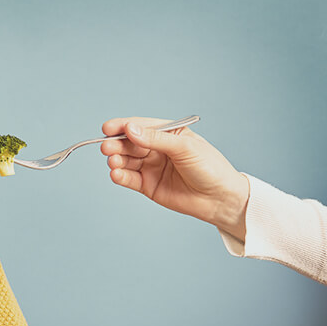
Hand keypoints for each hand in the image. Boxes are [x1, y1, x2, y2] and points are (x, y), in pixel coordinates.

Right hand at [100, 117, 249, 240]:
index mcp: (167, 134)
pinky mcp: (148, 186)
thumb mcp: (184, 147)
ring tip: (113, 162)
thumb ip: (155, 139)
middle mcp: (156, 149)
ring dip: (116, 160)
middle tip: (107, 147)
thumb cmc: (209, 168)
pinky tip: (116, 174)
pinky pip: (129, 179)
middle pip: (129, 144)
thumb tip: (130, 129)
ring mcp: (151, 168)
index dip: (122, 126)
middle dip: (116, 144)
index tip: (108, 128)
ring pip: (126, 161)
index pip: (140, 126)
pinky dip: (120, 176)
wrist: (219, 199)